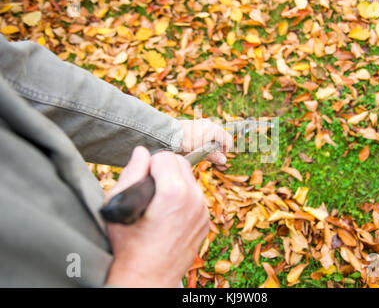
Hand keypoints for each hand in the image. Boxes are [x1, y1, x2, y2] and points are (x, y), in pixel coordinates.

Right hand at [105, 146, 209, 286]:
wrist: (147, 279)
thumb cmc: (128, 245)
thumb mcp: (119, 205)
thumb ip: (132, 172)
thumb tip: (141, 152)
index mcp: (174, 192)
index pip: (165, 156)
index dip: (149, 165)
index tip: (141, 180)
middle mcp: (194, 199)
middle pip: (181, 163)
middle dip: (164, 169)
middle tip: (149, 188)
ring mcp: (202, 211)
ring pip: (190, 179)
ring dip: (174, 182)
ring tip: (158, 202)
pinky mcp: (205, 221)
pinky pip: (195, 196)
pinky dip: (183, 197)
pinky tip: (168, 213)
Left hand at [179, 119, 232, 164]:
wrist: (169, 133)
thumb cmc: (185, 143)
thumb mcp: (200, 152)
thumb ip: (213, 156)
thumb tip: (223, 160)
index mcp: (214, 130)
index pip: (227, 140)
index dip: (226, 150)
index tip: (222, 158)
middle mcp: (210, 124)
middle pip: (221, 137)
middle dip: (219, 147)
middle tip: (214, 157)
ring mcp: (203, 123)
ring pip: (213, 135)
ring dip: (212, 144)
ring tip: (205, 152)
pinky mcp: (196, 124)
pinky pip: (206, 132)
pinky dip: (206, 139)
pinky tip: (198, 146)